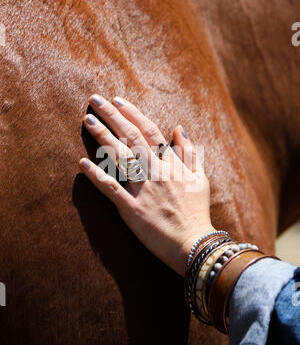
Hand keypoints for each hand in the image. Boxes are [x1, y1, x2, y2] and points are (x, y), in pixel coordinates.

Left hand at [79, 94, 213, 276]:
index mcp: (171, 164)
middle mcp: (156, 172)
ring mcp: (142, 190)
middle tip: (95, 100)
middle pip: (131, 138)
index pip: (149, 131)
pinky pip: (111, 189)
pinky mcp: (131, 209)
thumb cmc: (197, 212)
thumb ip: (189, 153)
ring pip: (120, 157)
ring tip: (87, 120)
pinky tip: (82, 163)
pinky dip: (96, 175)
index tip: (117, 100)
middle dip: (112, 116)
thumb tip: (179, 129)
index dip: (132, 114)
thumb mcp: (200, 179)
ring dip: (102, 137)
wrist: (194, 243)